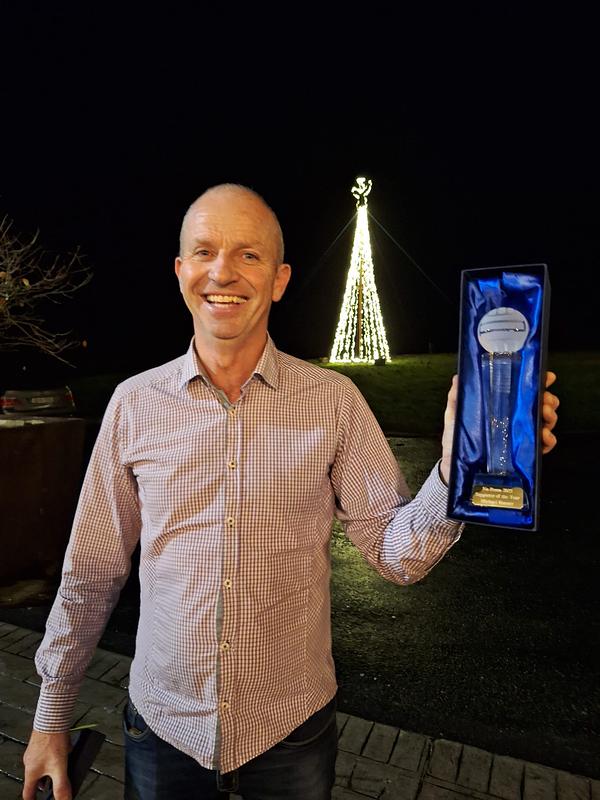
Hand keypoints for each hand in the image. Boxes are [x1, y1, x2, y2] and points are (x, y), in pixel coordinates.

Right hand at [22, 730, 70, 799]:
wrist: (52, 718)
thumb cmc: (53, 741)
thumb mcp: (59, 768)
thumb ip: (62, 786)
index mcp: (31, 772)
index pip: (28, 793)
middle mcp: (30, 763)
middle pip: (37, 780)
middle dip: (48, 782)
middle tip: (57, 784)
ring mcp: (34, 752)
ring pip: (43, 765)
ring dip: (53, 768)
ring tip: (65, 763)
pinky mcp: (41, 743)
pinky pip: (48, 754)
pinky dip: (56, 755)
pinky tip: (66, 749)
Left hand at [439, 370, 559, 483]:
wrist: (455, 467)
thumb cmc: (456, 440)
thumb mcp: (454, 416)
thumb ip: (456, 398)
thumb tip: (457, 378)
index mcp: (502, 407)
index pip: (524, 391)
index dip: (539, 382)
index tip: (546, 377)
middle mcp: (514, 419)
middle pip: (541, 404)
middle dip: (549, 399)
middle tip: (545, 399)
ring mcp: (521, 436)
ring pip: (546, 421)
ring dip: (550, 416)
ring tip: (544, 414)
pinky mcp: (523, 454)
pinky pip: (544, 445)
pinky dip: (549, 440)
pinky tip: (544, 436)